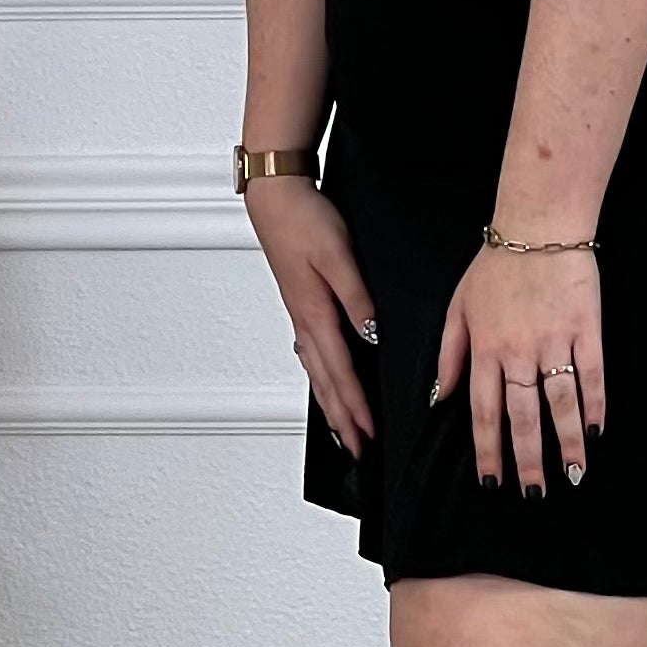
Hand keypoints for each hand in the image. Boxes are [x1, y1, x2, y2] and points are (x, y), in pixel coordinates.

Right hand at [243, 178, 376, 459]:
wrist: (276, 196)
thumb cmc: (305, 220)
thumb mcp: (339, 257)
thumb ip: (356, 298)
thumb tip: (371, 335)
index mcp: (315, 315)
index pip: (341, 373)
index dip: (356, 407)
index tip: (369, 435)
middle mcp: (305, 322)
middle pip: (326, 382)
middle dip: (343, 419)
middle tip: (357, 450)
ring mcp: (300, 315)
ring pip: (316, 372)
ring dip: (330, 403)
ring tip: (342, 429)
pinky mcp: (300, 304)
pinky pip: (311, 353)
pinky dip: (320, 376)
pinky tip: (324, 379)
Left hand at [436, 242, 602, 493]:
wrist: (540, 223)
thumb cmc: (497, 264)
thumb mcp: (458, 306)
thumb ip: (450, 354)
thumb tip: (441, 397)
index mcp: (485, 348)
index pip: (484, 411)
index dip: (488, 449)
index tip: (492, 480)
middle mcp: (519, 351)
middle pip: (523, 416)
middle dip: (527, 460)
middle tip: (532, 494)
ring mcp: (556, 341)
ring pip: (560, 403)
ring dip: (567, 443)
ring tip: (573, 475)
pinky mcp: (587, 329)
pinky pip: (593, 374)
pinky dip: (595, 405)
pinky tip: (596, 431)